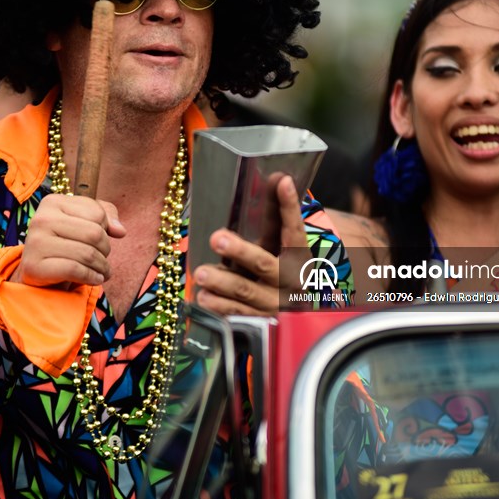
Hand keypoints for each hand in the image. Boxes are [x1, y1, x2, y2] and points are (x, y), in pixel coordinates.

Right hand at [10, 193, 125, 287]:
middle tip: (104, 258)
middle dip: (106, 249)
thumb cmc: (65, 241)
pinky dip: (91, 277)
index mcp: (52, 202)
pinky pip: (75, 270)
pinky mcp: (34, 266)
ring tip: (103, 272)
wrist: (38, 270)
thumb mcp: (84, 220)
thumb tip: (120, 230)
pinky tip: (95, 279)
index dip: (106, 228)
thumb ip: (106, 214)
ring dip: (102, 267)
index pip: (97, 213)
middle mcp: (41, 218)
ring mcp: (35, 242)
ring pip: (87, 253)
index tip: (100, 238)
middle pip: (94, 234)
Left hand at [194, 175, 307, 315]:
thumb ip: (274, 222)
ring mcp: (275, 303)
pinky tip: (203, 297)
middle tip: (217, 238)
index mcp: (298, 257)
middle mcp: (289, 280)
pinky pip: (238, 313)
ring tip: (201, 273)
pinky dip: (220, 306)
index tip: (282, 181)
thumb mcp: (281, 248)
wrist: (297, 311)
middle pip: (264, 264)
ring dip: (222, 282)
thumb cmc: (282, 269)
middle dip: (240, 251)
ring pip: (247, 292)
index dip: (289, 206)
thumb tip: (274, 178)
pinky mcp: (260, 320)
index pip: (294, 229)